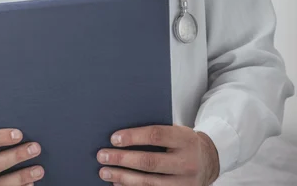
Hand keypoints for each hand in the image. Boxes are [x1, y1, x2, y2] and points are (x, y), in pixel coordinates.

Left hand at [97, 125, 219, 184]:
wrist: (209, 161)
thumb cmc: (184, 142)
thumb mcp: (177, 131)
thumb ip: (157, 132)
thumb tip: (123, 134)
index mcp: (185, 139)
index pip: (156, 136)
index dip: (133, 136)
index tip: (114, 138)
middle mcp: (186, 163)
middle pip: (149, 162)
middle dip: (123, 159)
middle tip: (103, 156)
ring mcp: (184, 183)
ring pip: (149, 183)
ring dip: (123, 178)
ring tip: (105, 172)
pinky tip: (118, 184)